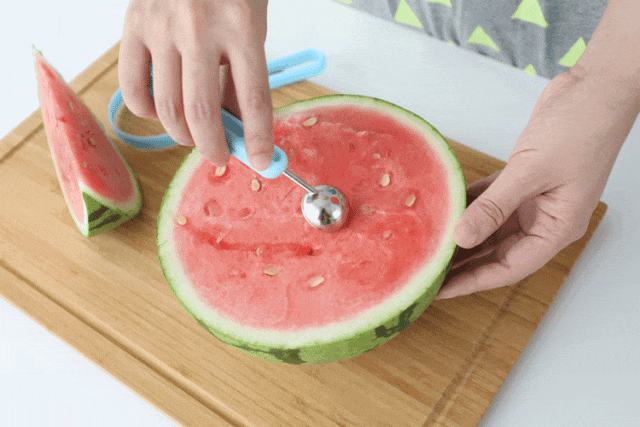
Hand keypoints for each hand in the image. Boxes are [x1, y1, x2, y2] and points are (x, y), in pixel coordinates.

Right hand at [118, 0, 272, 169]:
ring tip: (194, 137)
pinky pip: (133, 87)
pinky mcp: (133, 25)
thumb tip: (236, 125)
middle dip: (213, 147)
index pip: (254, 99)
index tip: (262, 161)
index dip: (258, 138)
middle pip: (201, 112)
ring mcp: (162, 27)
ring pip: (167, 107)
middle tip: (220, 156)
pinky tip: (162, 112)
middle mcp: (200, 28)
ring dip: (183, 135)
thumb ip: (242, 74)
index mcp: (242, 27)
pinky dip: (148, 112)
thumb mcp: (251, 25)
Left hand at [437, 66, 639, 298]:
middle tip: (427, 272)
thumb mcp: (532, 171)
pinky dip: (468, 203)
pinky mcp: (522, 178)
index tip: (441, 290)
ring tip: (429, 246)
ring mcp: (533, 199)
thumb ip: (494, 206)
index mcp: (557, 228)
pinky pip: (489, 199)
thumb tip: (462, 237)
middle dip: (463, 264)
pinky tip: (444, 208)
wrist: (595, 87)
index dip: (472, 281)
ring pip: (490, 226)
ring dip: (462, 234)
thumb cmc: (582, 127)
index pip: (509, 267)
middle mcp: (545, 218)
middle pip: (496, 252)